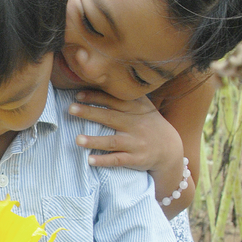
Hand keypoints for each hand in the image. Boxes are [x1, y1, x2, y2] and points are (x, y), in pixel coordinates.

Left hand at [68, 90, 182, 173]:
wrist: (170, 149)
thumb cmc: (149, 124)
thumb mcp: (144, 107)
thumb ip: (126, 97)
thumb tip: (101, 81)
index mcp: (135, 109)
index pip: (114, 100)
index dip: (96, 97)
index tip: (78, 95)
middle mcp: (135, 124)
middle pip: (110, 117)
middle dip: (90, 113)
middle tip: (70, 109)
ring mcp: (135, 143)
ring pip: (113, 141)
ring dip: (94, 140)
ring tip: (77, 139)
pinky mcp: (136, 159)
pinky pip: (118, 160)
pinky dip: (104, 160)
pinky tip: (90, 160)